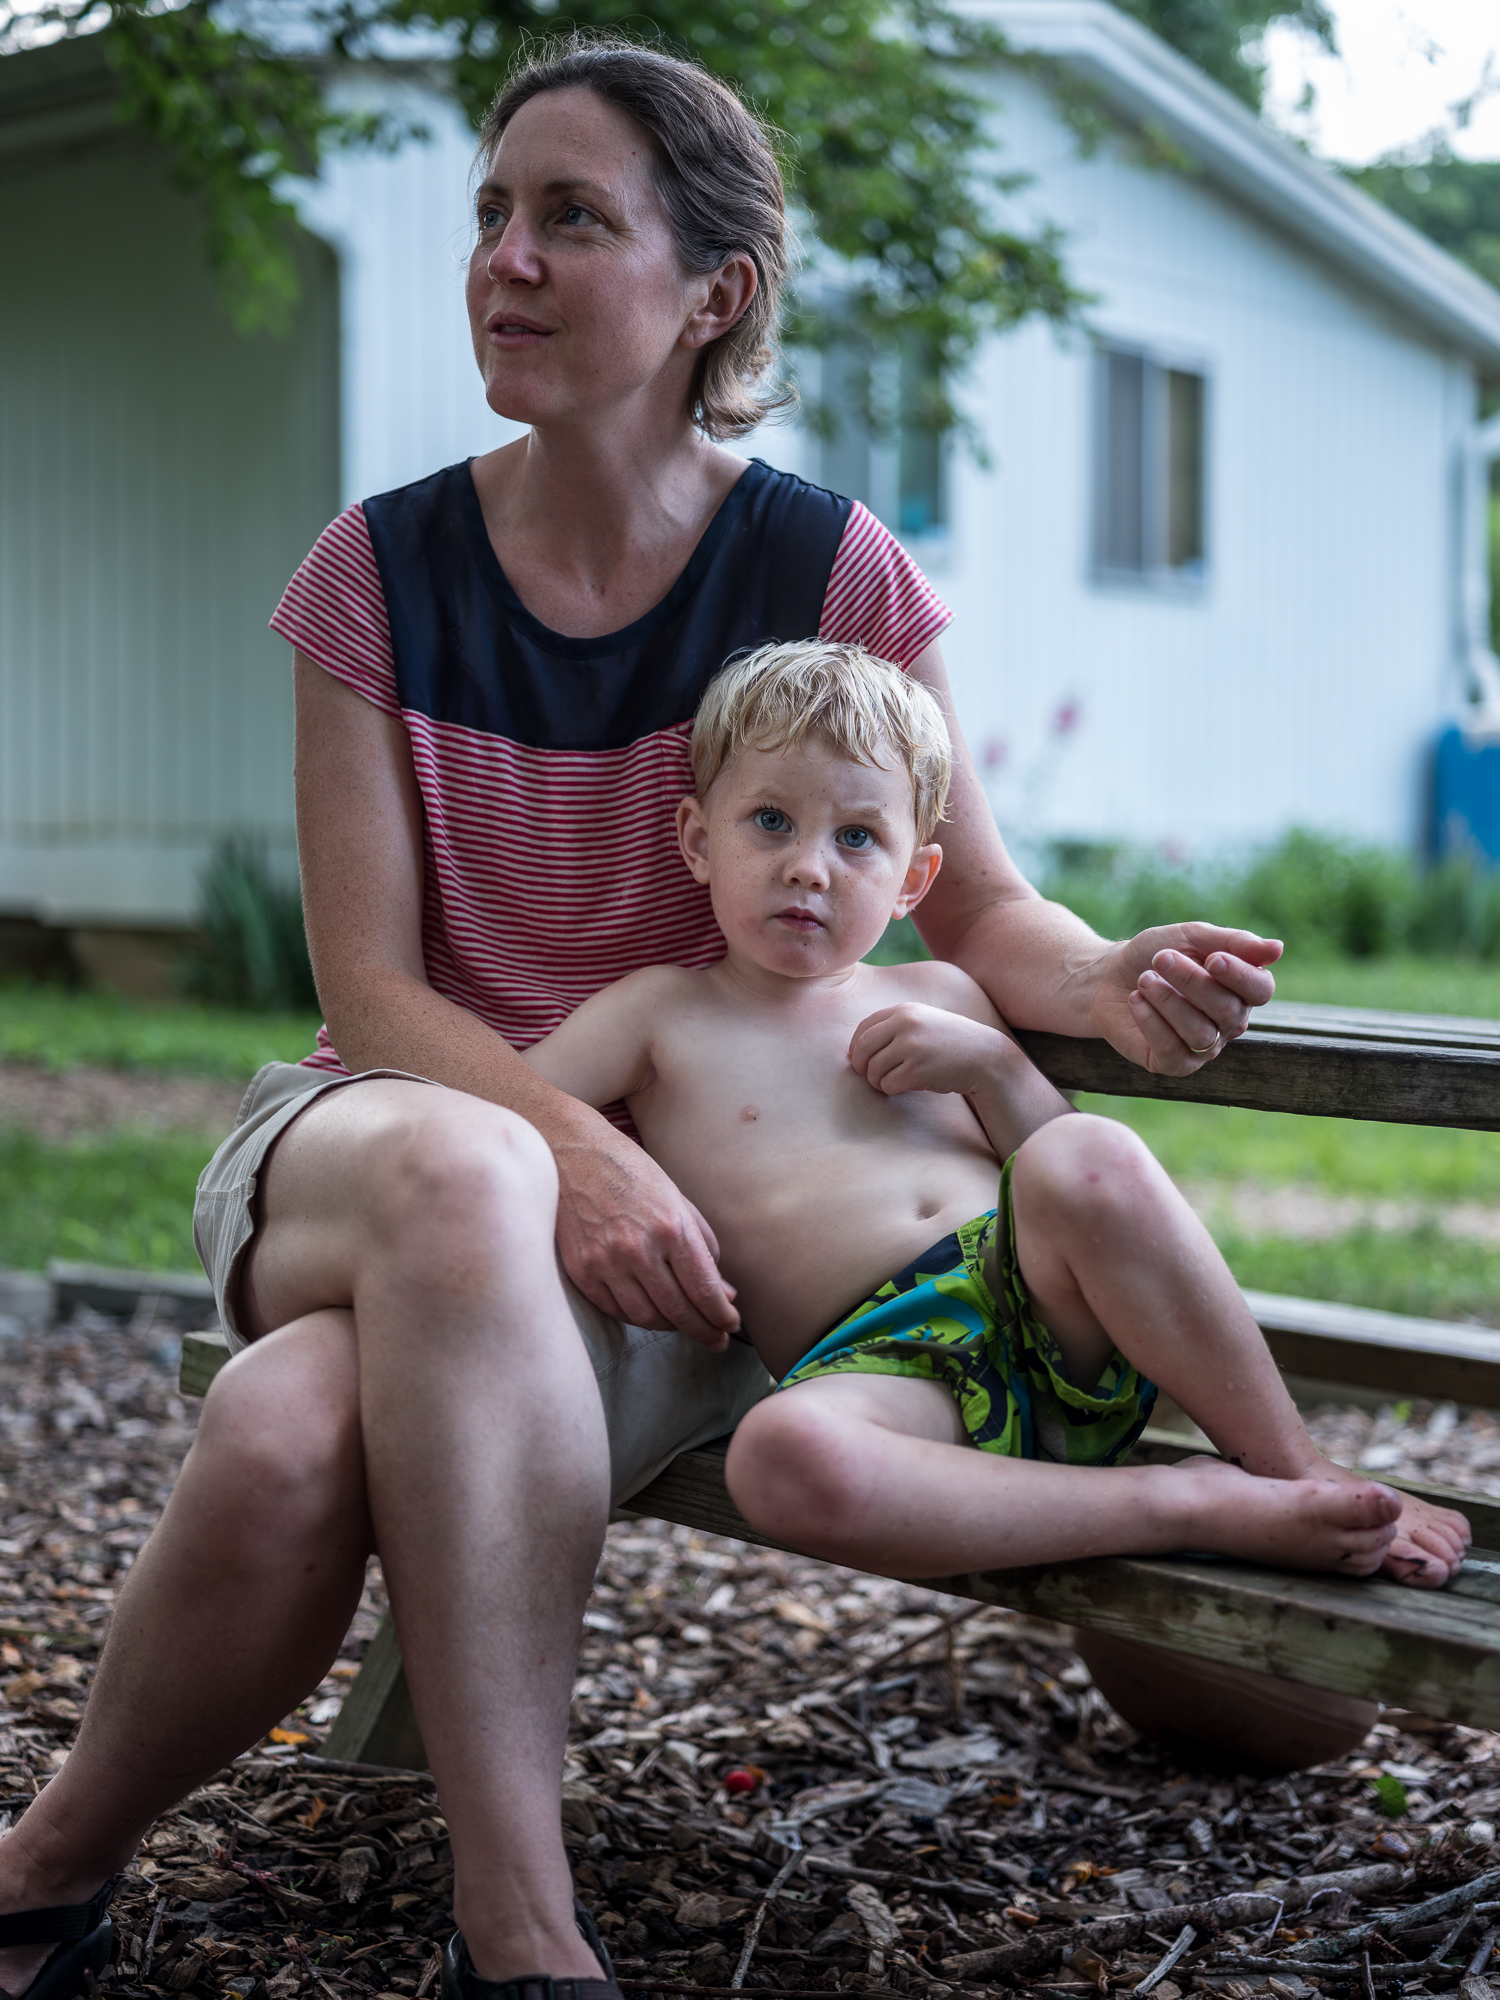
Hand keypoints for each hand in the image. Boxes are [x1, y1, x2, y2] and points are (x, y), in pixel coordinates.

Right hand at [552, 1124, 738, 1349]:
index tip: (731, 1324)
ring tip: (683, 1324)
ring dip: (670, 1326)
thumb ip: (701, 1244)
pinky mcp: (581, 1270)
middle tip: (716, 1340)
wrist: (569, 1152)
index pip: (704, 1289)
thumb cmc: (628, 1170)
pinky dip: (636, 1317)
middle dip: (703, 1330)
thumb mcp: (675, 1197)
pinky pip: (615, 1309)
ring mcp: (605, 1262)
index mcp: (670, 1227)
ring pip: (646, 1317)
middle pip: (678, 1310)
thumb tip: (721, 1289)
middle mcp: (638, 1249)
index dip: (722, 1315)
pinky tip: (650, 1313)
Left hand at [849, 1003, 1009, 1097]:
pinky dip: (893, 1090)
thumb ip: (891, 1031)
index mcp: (904, 1010)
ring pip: (873, 1071)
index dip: (857, 1048)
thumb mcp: (922, 1024)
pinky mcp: (918, 1069)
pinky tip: (910, 1086)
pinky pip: (888, 1085)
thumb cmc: (949, 1044)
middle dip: (862, 1067)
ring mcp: (911, 1046)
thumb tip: (851, 1054)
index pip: (863, 1028)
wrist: (985, 1057)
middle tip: (873, 1076)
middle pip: (862, 1049)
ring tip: (898, 1080)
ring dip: (880, 1082)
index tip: (863, 1061)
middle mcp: (905, 1024)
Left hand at [1089, 923, 1281, 1074]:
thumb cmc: (1155, 955)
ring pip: (1200, 1033)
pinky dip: (1153, 1022)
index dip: (1240, 976)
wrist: (1108, 977)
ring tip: (1144, 979)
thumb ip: (1233, 942)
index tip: (1211, 958)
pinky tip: (1136, 1000)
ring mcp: (1203, 1047)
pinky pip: (1173, 1051)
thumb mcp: (1191, 937)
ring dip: (1169, 1001)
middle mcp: (1228, 1023)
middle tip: (1161, 958)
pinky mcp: (1173, 1063)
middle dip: (1192, 981)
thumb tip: (1278, 948)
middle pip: (1227, 1010)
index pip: (1260, 990)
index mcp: (1241, 991)